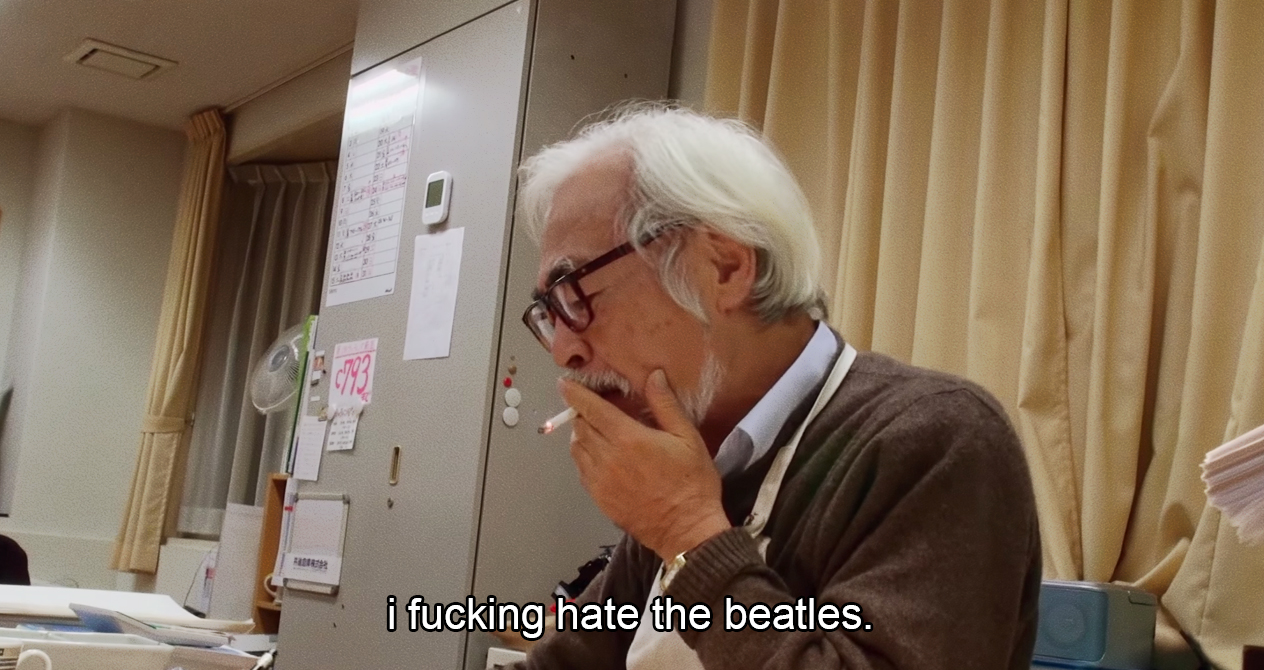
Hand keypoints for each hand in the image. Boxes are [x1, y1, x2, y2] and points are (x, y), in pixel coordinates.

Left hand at [560, 369, 730, 561]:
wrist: (686, 530)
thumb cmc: (692, 483)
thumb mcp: (687, 437)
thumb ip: (666, 404)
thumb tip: (653, 376)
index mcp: (628, 438)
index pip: (591, 409)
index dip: (575, 394)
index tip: (565, 384)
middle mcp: (607, 458)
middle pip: (580, 427)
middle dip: (582, 413)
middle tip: (593, 407)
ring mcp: (600, 480)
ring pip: (576, 449)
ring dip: (581, 435)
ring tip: (598, 431)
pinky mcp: (599, 498)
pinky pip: (581, 471)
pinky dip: (584, 457)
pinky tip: (600, 456)